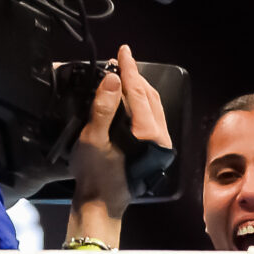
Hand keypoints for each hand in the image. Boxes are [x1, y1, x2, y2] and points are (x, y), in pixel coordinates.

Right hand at [69, 44, 171, 237]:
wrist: (102, 203)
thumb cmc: (95, 175)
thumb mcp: (93, 139)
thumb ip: (103, 108)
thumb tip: (112, 79)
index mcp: (147, 134)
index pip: (139, 92)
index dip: (129, 69)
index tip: (123, 50)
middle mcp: (160, 137)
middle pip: (150, 96)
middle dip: (135, 76)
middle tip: (121, 59)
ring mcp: (161, 143)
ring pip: (154, 105)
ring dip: (139, 87)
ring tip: (124, 73)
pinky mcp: (156, 147)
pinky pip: (153, 116)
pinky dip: (142, 102)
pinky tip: (129, 97)